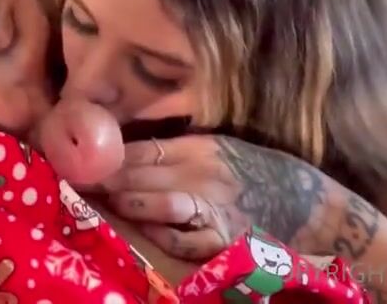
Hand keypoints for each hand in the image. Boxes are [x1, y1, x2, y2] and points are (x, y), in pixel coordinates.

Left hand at [100, 134, 356, 262]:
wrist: (315, 208)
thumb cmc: (265, 176)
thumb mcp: (223, 151)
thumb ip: (179, 151)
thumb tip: (125, 153)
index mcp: (201, 147)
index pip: (143, 149)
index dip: (106, 155)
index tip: (75, 155)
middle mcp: (205, 174)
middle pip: (142, 174)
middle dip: (104, 179)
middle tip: (72, 179)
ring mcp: (214, 208)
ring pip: (156, 204)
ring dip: (126, 204)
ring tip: (102, 202)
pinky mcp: (224, 239)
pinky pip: (183, 239)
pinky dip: (161, 234)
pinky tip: (144, 230)